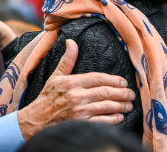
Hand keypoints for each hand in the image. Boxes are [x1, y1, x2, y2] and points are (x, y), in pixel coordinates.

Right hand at [17, 40, 134, 139]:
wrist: (36, 121)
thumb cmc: (47, 98)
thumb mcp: (55, 77)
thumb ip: (67, 60)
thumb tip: (71, 42)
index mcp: (71, 83)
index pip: (97, 78)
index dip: (113, 79)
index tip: (123, 81)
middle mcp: (76, 96)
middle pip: (105, 92)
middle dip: (122, 93)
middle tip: (131, 93)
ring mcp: (79, 111)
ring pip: (106, 106)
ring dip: (121, 105)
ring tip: (129, 104)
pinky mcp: (81, 124)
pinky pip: (102, 121)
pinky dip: (113, 119)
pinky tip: (120, 116)